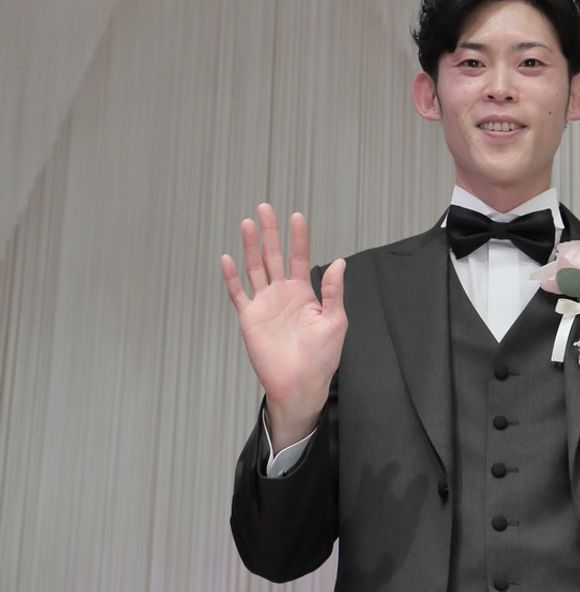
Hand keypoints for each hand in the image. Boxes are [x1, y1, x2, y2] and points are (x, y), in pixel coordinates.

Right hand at [220, 205, 345, 445]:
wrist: (300, 383)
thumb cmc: (321, 357)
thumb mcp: (335, 320)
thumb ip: (333, 290)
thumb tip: (339, 262)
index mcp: (304, 293)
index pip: (299, 258)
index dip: (298, 238)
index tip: (297, 216)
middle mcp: (282, 294)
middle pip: (274, 256)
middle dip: (270, 233)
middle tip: (265, 208)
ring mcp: (264, 304)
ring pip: (255, 268)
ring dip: (250, 246)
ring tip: (247, 223)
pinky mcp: (249, 318)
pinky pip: (238, 293)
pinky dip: (231, 277)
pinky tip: (228, 258)